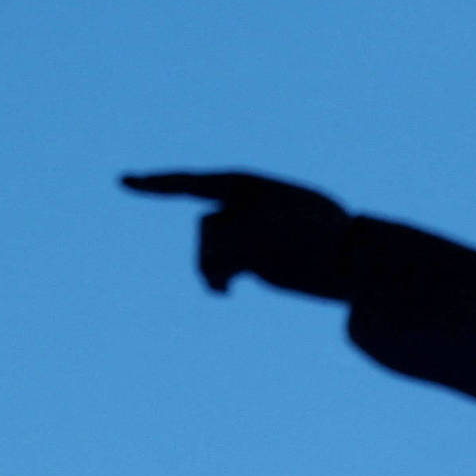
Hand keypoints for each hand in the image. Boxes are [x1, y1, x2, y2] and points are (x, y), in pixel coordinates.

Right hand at [120, 170, 354, 295]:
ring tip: (237, 280)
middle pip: (203, 229)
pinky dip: (218, 279)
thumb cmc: (318, 234)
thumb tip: (208, 272)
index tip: (124, 182)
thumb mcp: (270, 231)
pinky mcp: (249, 259)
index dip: (156, 184)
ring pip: (205, 252)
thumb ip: (230, 243)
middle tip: (254, 257)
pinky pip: (217, 269)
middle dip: (219, 248)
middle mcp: (238, 206)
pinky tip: (227, 293)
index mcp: (245, 184)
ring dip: (216, 266)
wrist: (351, 256)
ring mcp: (241, 233)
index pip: (190, 182)